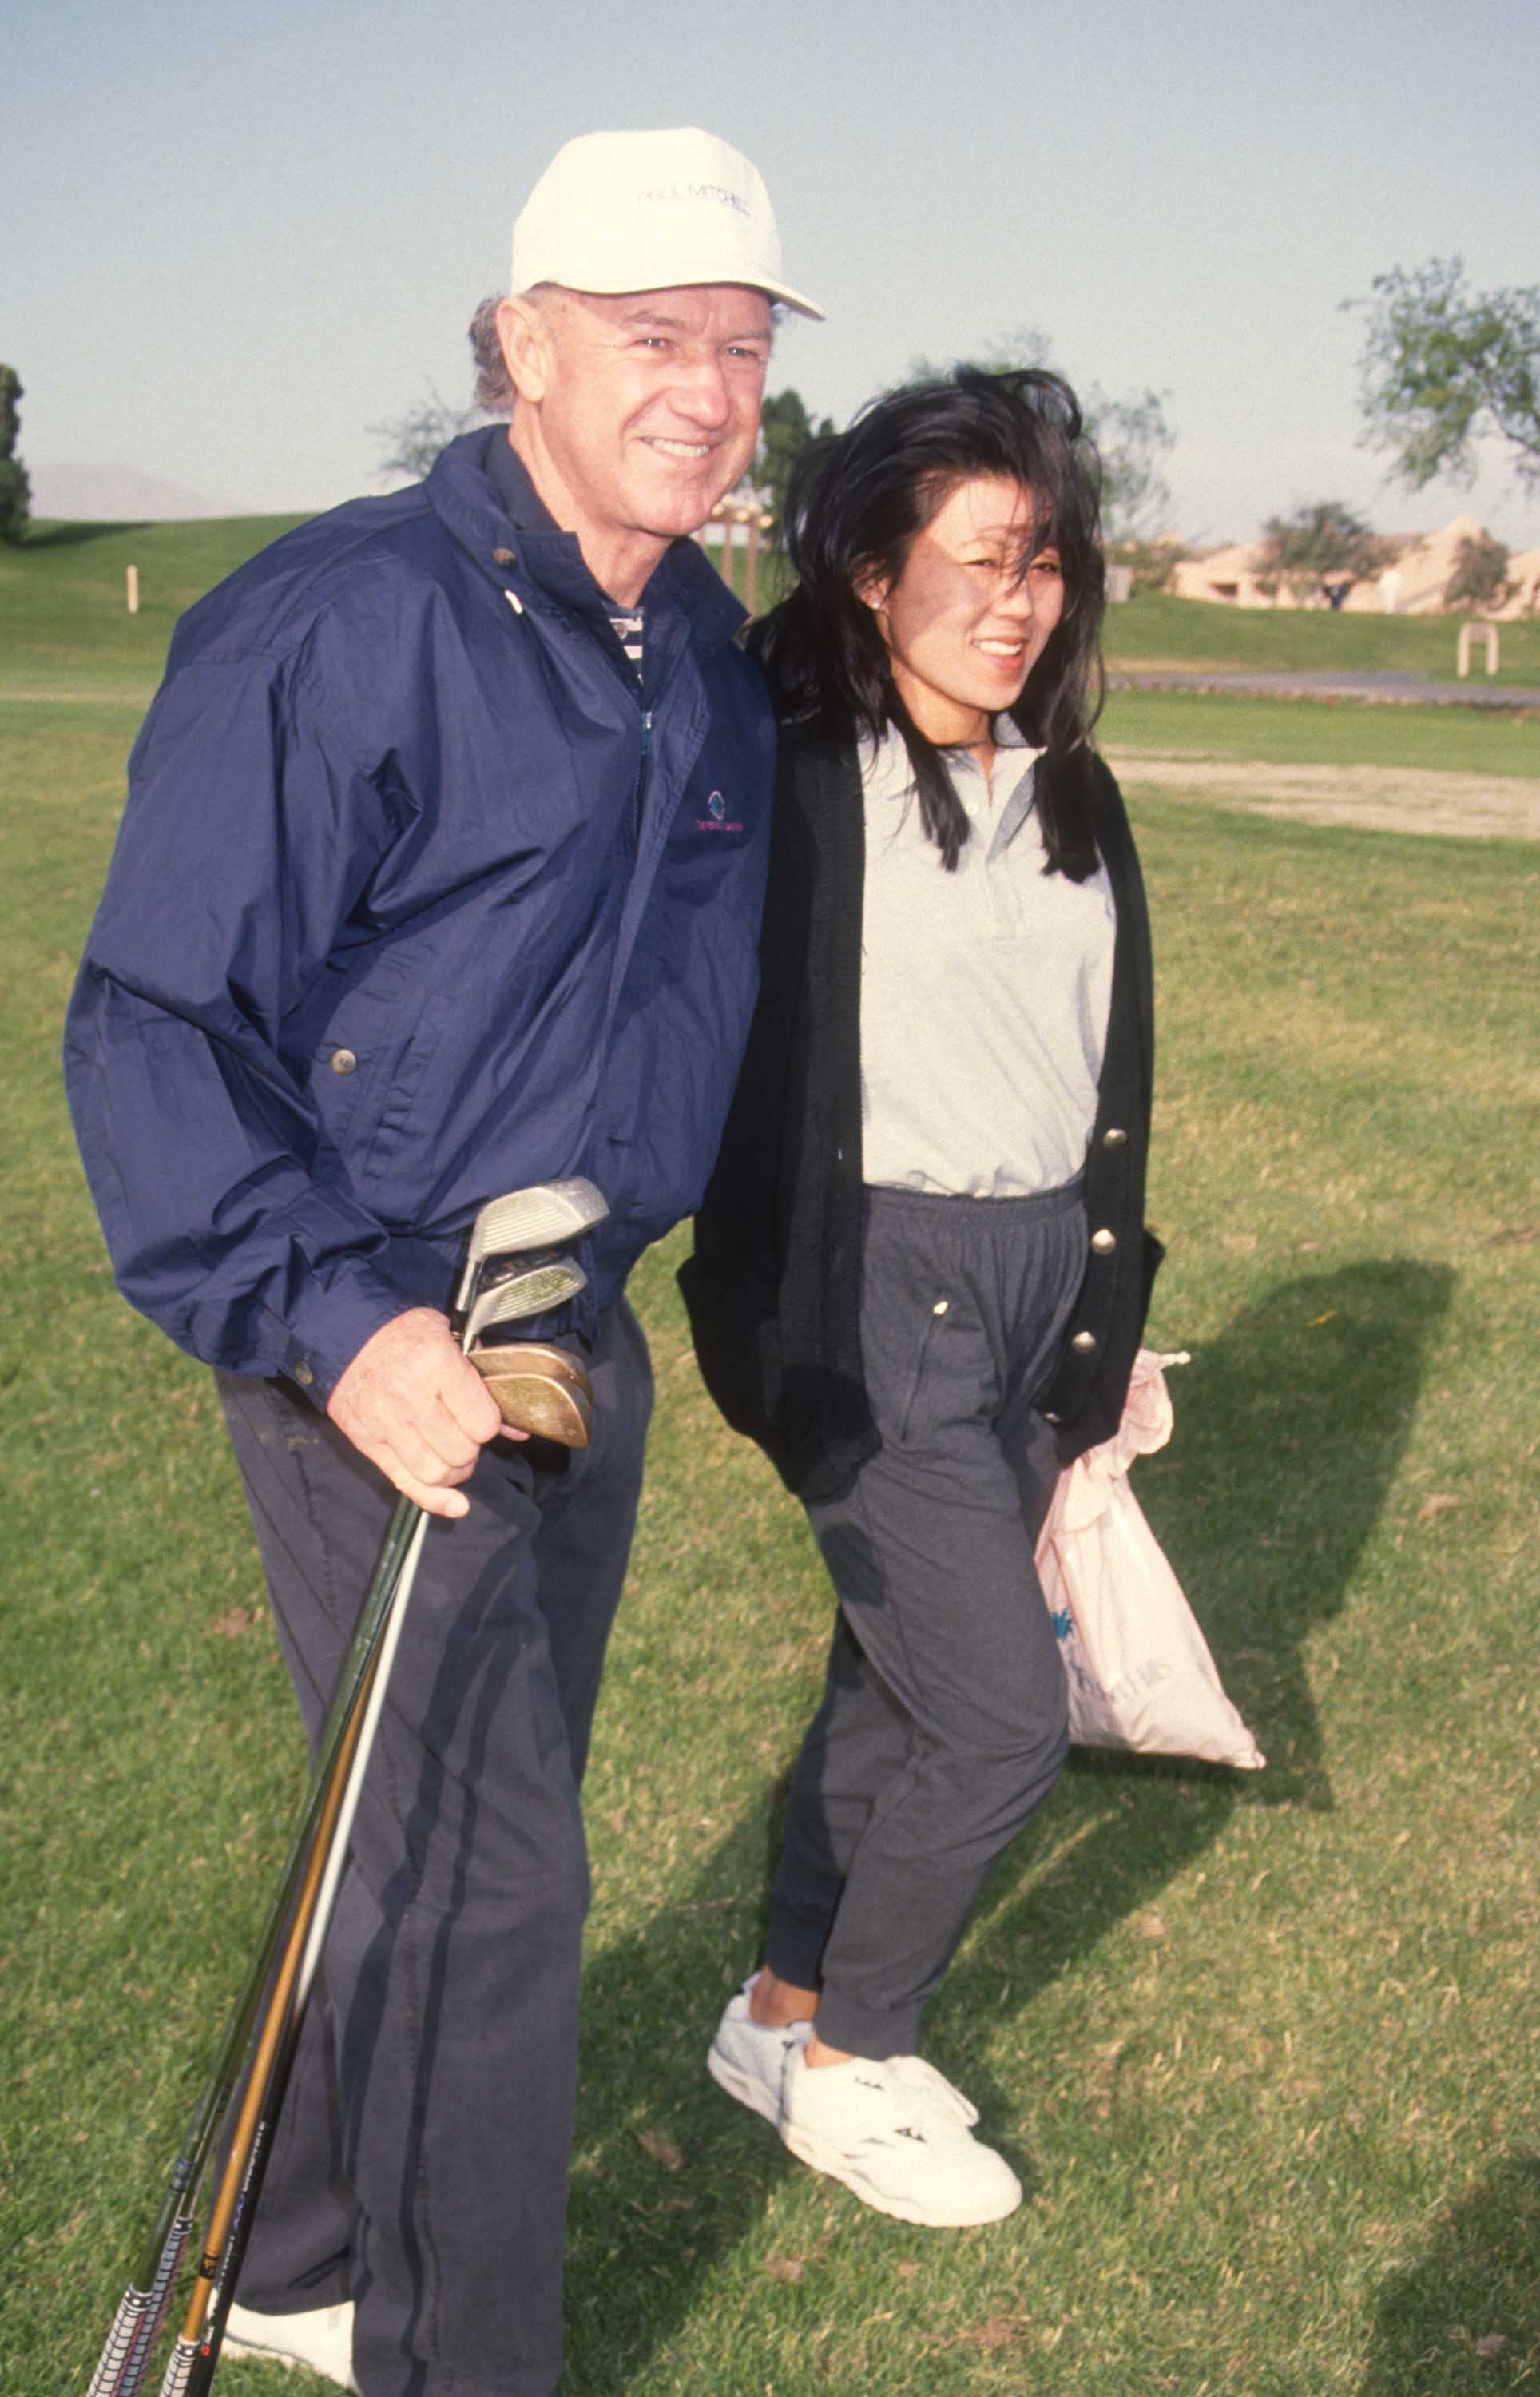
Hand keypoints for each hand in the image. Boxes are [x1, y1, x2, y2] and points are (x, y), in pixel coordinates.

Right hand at [327, 1307, 520, 1517]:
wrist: (349, 1337)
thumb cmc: (408, 1335)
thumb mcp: (453, 1341)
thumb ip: (484, 1385)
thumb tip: (519, 1431)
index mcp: (436, 1363)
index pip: (482, 1423)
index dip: (488, 1426)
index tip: (482, 1418)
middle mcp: (409, 1395)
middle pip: (460, 1452)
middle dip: (471, 1450)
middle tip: (466, 1436)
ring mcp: (384, 1422)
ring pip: (435, 1473)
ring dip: (454, 1472)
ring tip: (453, 1457)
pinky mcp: (366, 1441)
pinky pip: (405, 1483)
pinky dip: (433, 1500)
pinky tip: (455, 1504)